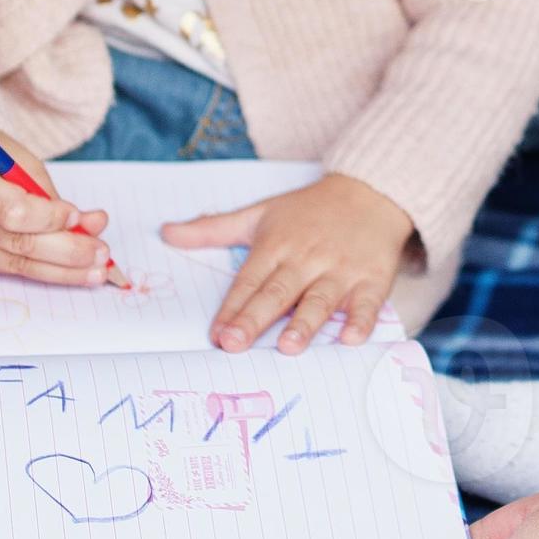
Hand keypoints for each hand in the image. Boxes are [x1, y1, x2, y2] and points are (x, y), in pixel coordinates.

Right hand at [0, 130, 111, 285]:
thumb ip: (50, 194)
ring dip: (63, 271)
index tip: (80, 217)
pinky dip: (43, 271)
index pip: (13, 212)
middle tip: (102, 253)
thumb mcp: (16, 159)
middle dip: (68, 252)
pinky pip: (9, 270)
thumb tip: (93, 225)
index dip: (50, 219)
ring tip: (96, 271)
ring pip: (17, 265)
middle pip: (19, 244)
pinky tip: (70, 272)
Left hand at [164, 171, 412, 351]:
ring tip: (288, 347)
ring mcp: (341, 269)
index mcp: (276, 244)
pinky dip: (361, 320)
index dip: (231, 308)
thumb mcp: (260, 213)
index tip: (215, 334)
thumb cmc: (309, 210)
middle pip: (278, 292)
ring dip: (305, 323)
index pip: (249, 280)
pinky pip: (368, 303)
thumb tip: (166, 233)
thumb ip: (213, 228)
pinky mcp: (372, 278)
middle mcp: (306, 258)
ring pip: (320, 299)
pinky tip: (350, 339)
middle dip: (255, 319)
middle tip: (234, 344)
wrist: (370, 191)